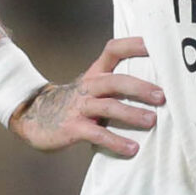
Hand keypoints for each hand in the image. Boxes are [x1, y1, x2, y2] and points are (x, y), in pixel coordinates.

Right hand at [11, 37, 164, 156]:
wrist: (33, 117)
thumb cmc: (74, 103)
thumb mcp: (92, 86)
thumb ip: (117, 83)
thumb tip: (159, 84)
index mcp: (95, 73)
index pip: (114, 50)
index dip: (133, 45)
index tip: (155, 45)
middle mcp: (88, 86)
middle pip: (115, 81)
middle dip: (139, 87)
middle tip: (162, 96)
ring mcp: (80, 107)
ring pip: (108, 107)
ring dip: (131, 114)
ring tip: (151, 121)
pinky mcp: (73, 128)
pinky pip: (97, 134)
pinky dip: (116, 142)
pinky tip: (132, 149)